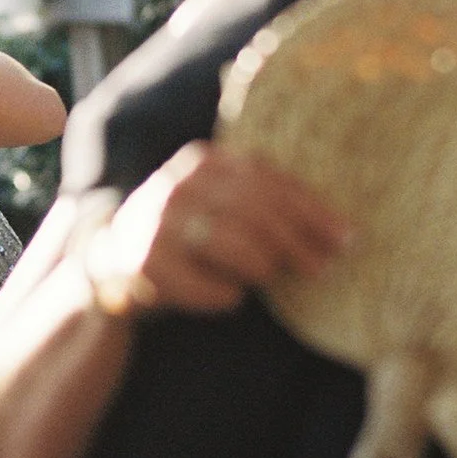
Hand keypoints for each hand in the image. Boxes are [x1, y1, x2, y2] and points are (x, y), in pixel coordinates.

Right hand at [84, 142, 348, 317]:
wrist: (111, 261)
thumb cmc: (186, 233)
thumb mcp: (218, 202)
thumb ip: (262, 200)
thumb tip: (337, 230)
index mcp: (202, 161)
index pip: (267, 180)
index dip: (311, 210)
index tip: (345, 237)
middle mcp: (177, 184)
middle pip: (254, 209)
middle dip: (296, 241)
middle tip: (322, 266)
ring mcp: (157, 223)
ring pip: (232, 243)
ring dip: (262, 265)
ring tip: (273, 277)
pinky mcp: (145, 264)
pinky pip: (204, 284)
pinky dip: (225, 293)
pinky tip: (233, 296)